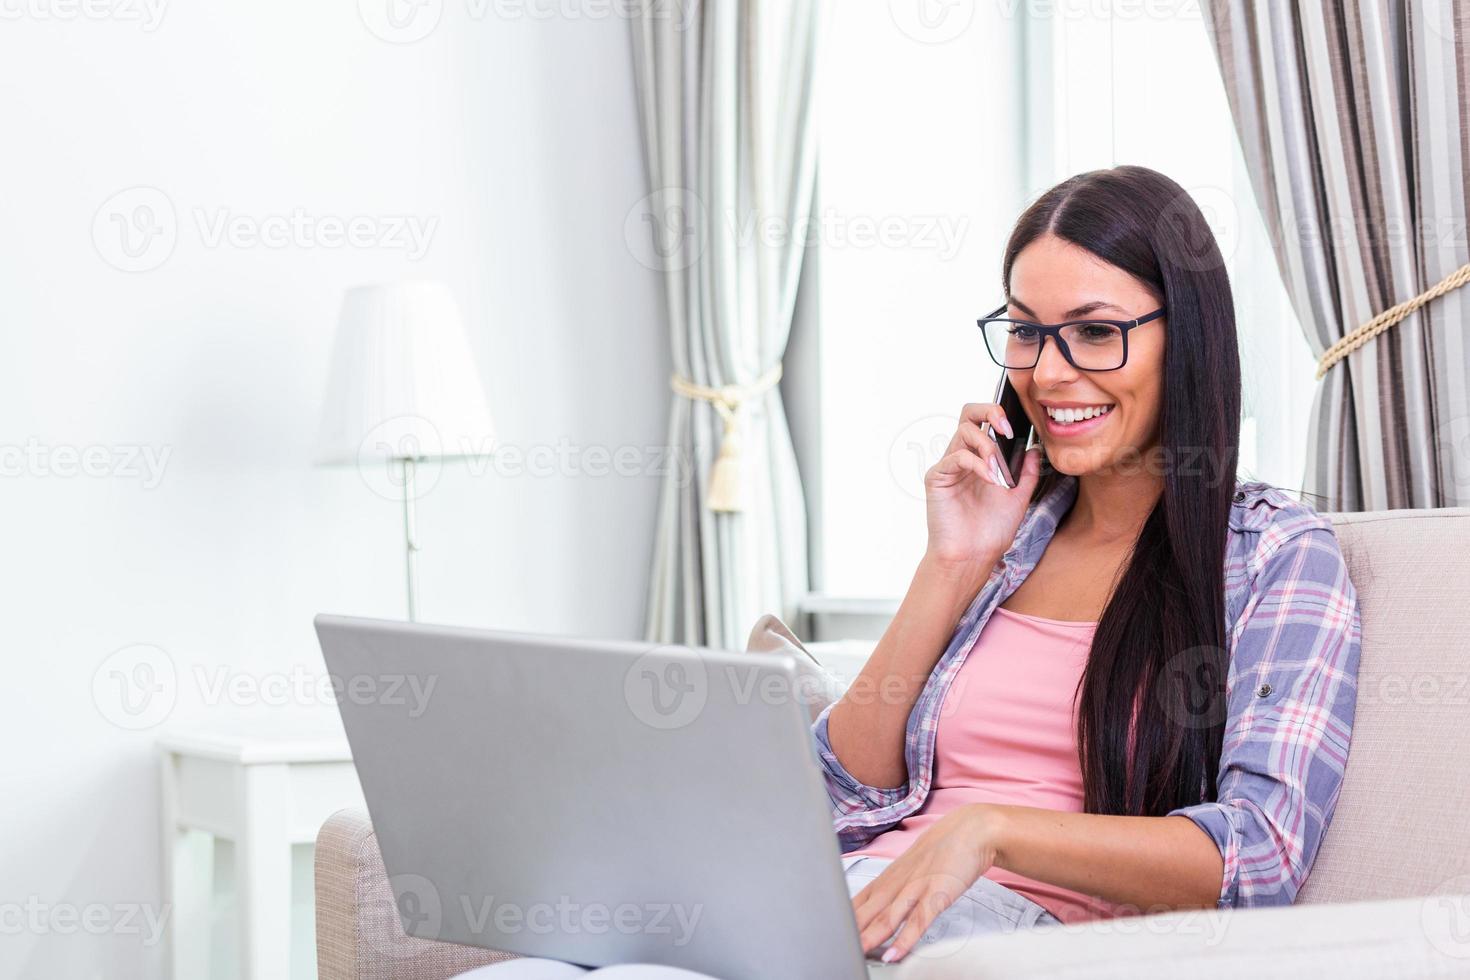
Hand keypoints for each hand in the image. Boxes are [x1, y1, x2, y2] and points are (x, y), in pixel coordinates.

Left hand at [851, 805, 1001, 962]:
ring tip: (857, 953)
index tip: (833, 931)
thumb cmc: (946, 847)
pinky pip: (919, 921)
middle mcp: (899, 881)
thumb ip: (900, 883)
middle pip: (868, 910)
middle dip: (851, 930)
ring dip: (870, 937)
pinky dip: (905, 939)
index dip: (845, 917)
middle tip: (837, 945)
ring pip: (888, 917)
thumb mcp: (915, 864)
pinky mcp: (937, 894)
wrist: (973, 829)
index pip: (860, 899)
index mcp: (892, 874)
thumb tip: (888, 901)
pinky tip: (895, 953)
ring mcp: (917, 887)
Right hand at [924, 403, 1041, 573]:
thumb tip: (1035, 449)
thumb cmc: (990, 531)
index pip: (984, 422)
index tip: (1019, 427)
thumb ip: (1027, 473)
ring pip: (963, 431)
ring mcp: (949, 466)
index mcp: (980, 459)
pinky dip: (977, 464)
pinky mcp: (937, 477)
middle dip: (989, 411)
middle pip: (968, 414)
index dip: (999, 415)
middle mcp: (962, 457)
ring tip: (999, 468)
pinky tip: (990, 479)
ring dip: (987, 445)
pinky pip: (956, 457)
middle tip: (1007, 428)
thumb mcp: (1019, 498)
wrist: (973, 556)